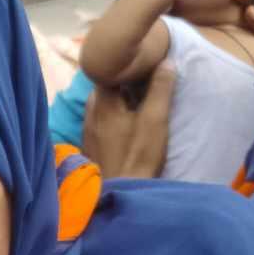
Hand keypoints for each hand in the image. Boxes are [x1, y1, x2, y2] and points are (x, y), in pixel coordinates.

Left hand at [83, 63, 172, 177]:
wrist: (118, 193)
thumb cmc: (137, 155)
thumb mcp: (155, 120)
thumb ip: (160, 89)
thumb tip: (166, 61)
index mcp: (101, 102)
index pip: (109, 70)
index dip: (127, 64)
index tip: (145, 62)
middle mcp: (89, 112)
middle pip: (106, 87)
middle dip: (124, 81)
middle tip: (147, 79)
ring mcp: (88, 130)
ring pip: (104, 104)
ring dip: (120, 99)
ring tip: (141, 99)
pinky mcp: (91, 145)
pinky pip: (102, 120)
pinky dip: (115, 115)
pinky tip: (129, 122)